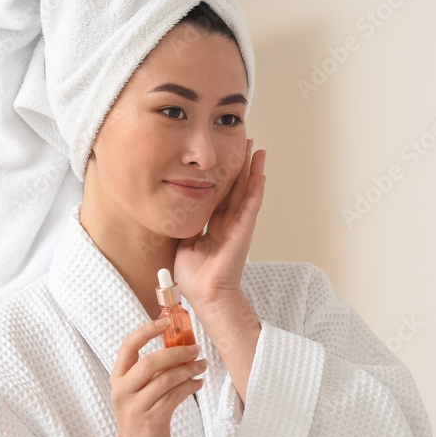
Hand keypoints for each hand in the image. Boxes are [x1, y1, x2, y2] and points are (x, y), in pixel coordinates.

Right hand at [106, 317, 207, 436]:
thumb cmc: (141, 420)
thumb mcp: (138, 392)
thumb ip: (151, 371)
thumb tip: (180, 346)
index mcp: (118, 378)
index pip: (128, 345)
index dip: (147, 330)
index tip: (166, 321)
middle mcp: (123, 390)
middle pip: (151, 361)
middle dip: (177, 352)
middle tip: (195, 349)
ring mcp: (136, 406)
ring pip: (167, 378)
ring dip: (189, 369)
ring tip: (202, 366)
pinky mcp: (153, 420)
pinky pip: (176, 395)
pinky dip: (190, 385)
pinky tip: (198, 383)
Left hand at [175, 137, 265, 307]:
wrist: (205, 294)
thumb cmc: (195, 276)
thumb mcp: (185, 242)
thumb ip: (186, 224)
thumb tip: (175, 209)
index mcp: (215, 224)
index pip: (222, 192)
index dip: (225, 173)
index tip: (228, 154)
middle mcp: (229, 222)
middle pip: (238, 187)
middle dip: (242, 164)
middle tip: (248, 142)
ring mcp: (238, 226)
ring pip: (248, 192)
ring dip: (254, 171)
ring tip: (259, 151)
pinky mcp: (242, 232)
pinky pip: (250, 207)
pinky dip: (256, 190)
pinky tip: (260, 174)